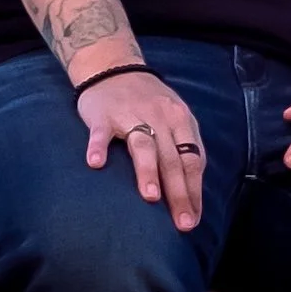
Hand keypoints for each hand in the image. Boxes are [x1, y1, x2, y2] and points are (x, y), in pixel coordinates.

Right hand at [77, 70, 204, 231]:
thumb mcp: (174, 117)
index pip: (193, 159)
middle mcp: (160, 117)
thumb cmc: (148, 101)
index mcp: (181, 120)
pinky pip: (101, 132)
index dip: (195, 190)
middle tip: (182, 223)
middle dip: (179, 192)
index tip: (194, 220)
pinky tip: (95, 164)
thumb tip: (193, 189)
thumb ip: (182, 147)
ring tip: (151, 197)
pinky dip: (98, 147)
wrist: (114, 68)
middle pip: (172, 158)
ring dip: (147, 171)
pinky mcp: (103, 115)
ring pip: (143, 145)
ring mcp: (131, 114)